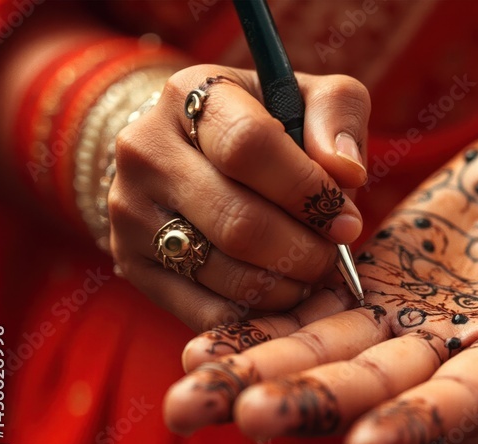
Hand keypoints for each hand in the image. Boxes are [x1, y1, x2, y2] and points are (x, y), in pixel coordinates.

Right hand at [109, 65, 369, 330]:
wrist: (188, 152)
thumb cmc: (266, 125)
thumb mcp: (308, 97)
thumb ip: (338, 116)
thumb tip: (345, 171)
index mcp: (190, 95)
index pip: (249, 146)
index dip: (308, 192)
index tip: (347, 220)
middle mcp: (146, 149)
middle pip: (239, 222)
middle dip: (305, 252)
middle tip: (333, 258)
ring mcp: (130, 209)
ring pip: (224, 272)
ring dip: (286, 287)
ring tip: (312, 275)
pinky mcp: (132, 263)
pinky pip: (206, 310)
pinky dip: (258, 314)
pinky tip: (283, 297)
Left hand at [163, 120, 477, 443]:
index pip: (469, 398)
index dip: (420, 423)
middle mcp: (457, 345)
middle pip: (376, 384)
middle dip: (310, 402)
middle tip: (238, 415)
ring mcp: (412, 312)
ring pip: (329, 352)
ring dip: (261, 373)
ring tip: (188, 396)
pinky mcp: (380, 274)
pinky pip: (314, 305)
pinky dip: (261, 325)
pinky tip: (201, 343)